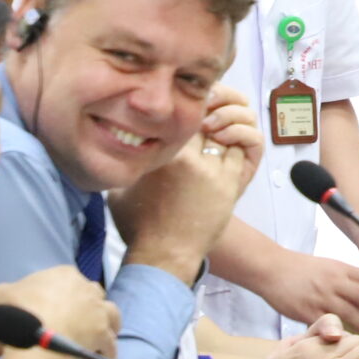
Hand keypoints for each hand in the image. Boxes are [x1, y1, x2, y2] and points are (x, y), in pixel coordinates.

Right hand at [0, 266, 121, 358]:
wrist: (37, 330)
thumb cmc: (19, 310)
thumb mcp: (1, 296)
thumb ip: (1, 293)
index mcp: (64, 275)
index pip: (68, 279)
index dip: (63, 292)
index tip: (57, 303)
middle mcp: (87, 289)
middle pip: (92, 294)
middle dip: (87, 305)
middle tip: (79, 319)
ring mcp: (99, 310)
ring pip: (111, 314)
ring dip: (107, 323)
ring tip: (98, 334)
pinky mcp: (103, 332)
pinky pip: (109, 342)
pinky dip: (107, 348)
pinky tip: (102, 354)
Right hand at [107, 90, 261, 282]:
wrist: (164, 254)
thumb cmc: (138, 224)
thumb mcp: (121, 188)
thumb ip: (126, 161)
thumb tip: (117, 143)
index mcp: (159, 156)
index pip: (179, 116)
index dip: (186, 107)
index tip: (186, 105)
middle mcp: (187, 159)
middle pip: (206, 119)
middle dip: (209, 111)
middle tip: (208, 111)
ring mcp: (211, 170)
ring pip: (227, 131)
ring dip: (225, 126)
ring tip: (218, 127)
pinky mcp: (229, 183)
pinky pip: (240, 149)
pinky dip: (237, 142)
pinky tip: (229, 143)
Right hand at [259, 247, 358, 331]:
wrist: (272, 269)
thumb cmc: (302, 268)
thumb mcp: (331, 266)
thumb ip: (350, 276)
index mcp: (342, 270)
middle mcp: (334, 283)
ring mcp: (320, 297)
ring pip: (347, 312)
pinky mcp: (306, 311)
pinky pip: (325, 325)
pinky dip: (338, 333)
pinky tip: (347, 342)